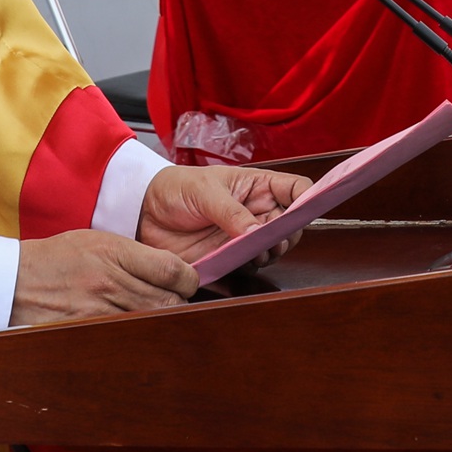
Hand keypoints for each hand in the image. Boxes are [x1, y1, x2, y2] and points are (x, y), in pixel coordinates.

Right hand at [9, 229, 193, 325]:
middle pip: (167, 301)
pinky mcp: (88, 333)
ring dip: (161, 321)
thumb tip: (172, 272)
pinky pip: (127, 339)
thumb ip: (135, 255)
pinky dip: (138, 336)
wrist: (14, 281)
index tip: (186, 281)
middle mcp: (109, 283)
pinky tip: (137, 332)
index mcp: (114, 253)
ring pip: (151, 322)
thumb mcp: (97, 240)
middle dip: (179, 303)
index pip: (171, 269)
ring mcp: (99, 312)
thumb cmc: (58, 258)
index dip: (188, 278)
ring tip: (157, 317)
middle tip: (175, 301)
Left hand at [135, 163, 314, 264]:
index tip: (308, 210)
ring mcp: (244, 235)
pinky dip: (252, 266)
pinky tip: (241, 260)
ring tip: (255, 250)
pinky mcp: (230, 256)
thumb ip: (231, 212)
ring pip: (274, 247)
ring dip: (270, 252)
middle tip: (274, 238)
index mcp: (256, 185)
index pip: (295, 189)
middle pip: (291, 224)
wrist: (143, 212)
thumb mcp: (205, 192)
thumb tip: (256, 233)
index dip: (308, 198)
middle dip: (289, 233)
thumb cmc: (175, 189)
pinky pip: (251, 265)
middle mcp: (256, 211)